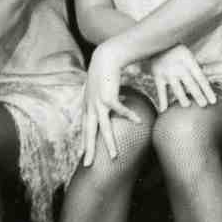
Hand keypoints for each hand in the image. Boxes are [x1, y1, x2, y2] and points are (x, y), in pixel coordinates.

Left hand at [80, 43, 144, 164]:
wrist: (105, 57)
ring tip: (115, 156)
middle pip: (89, 132)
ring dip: (109, 143)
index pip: (84, 127)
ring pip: (103, 128)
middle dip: (88, 150)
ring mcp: (98, 103)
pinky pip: (120, 110)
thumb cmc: (105, 71)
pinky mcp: (108, 96)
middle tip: (87, 165)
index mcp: (87, 105)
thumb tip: (116, 102)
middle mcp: (90, 107)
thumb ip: (105, 97)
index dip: (84, 141)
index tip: (83, 153)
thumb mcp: (102, 87)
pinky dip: (129, 115)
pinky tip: (138, 121)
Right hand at [148, 44, 216, 111]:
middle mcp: (180, 68)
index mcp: (190, 63)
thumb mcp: (188, 55)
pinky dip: (163, 102)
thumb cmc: (176, 50)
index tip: (213, 101)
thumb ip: (195, 67)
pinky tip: (164, 111)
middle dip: (198, 96)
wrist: (156, 41)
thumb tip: (206, 77)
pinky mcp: (158, 76)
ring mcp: (169, 73)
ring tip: (187, 106)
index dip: (208, 91)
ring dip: (183, 99)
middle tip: (204, 105)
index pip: (202, 79)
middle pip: (192, 85)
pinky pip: (161, 91)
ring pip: (177, 90)